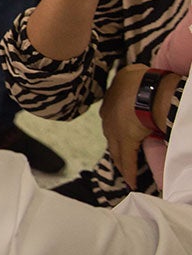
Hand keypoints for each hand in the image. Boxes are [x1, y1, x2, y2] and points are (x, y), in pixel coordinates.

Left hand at [101, 64, 152, 188]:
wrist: (147, 89)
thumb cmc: (142, 78)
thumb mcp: (131, 72)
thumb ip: (129, 77)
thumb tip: (134, 75)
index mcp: (110, 100)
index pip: (111, 117)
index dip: (116, 125)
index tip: (121, 132)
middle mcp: (108, 117)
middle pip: (111, 135)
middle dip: (116, 145)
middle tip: (122, 156)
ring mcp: (115, 130)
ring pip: (116, 150)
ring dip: (121, 163)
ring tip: (125, 173)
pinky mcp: (125, 141)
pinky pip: (127, 160)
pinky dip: (129, 171)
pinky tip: (130, 182)